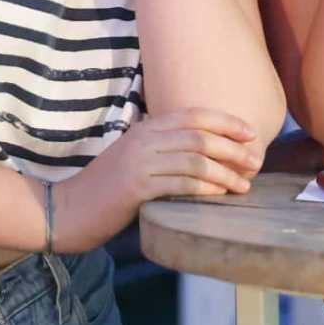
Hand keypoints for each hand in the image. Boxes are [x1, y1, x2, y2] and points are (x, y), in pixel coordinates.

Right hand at [51, 107, 263, 249]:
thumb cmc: (107, 188)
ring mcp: (140, 162)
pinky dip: (206, 188)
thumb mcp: (136, 158)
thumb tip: (205, 153)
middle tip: (256, 162)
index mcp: (147, 127)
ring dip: (227, 172)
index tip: (251, 133)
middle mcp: (145, 139)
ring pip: (196, 160)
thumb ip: (164, 149)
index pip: (195, 115)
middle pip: (201, 136)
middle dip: (234, 148)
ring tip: (245, 185)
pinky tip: (221, 194)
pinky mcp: (136, 187)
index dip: (227, 121)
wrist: (67, 209)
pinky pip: (181, 183)